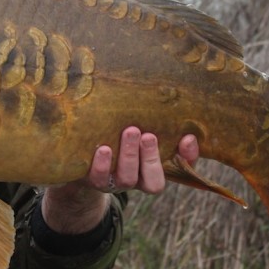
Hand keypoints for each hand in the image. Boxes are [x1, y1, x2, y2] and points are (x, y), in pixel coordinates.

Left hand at [41, 127, 198, 234]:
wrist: (79, 155)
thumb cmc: (115, 132)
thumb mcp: (135, 124)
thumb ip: (150, 116)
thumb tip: (166, 86)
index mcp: (154, 166)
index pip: (181, 167)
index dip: (188, 157)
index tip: (188, 137)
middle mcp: (137, 179)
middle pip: (154, 181)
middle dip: (152, 157)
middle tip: (148, 135)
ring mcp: (115, 181)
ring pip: (128, 179)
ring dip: (130, 156)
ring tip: (130, 131)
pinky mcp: (93, 180)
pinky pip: (99, 177)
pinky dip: (102, 164)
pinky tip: (104, 148)